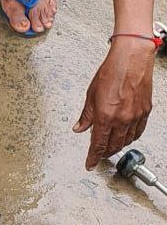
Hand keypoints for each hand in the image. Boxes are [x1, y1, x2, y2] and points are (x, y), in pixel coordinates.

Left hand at [73, 39, 154, 168]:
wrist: (131, 60)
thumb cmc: (111, 72)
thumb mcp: (91, 94)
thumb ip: (86, 115)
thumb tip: (79, 128)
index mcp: (105, 116)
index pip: (98, 144)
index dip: (93, 157)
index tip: (89, 164)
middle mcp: (121, 119)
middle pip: (113, 145)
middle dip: (104, 153)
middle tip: (98, 156)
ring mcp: (135, 117)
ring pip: (126, 141)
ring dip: (117, 146)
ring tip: (109, 147)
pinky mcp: (145, 112)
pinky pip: (138, 132)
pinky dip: (130, 138)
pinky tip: (125, 137)